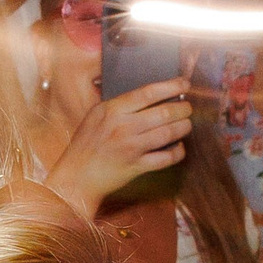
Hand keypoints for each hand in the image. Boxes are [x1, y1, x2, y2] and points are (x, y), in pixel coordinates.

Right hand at [46, 78, 194, 207]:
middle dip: (182, 109)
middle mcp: (122, 127)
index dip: (171, 86)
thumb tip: (151, 95)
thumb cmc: (85, 146)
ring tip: (186, 125)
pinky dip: (177, 152)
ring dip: (184, 127)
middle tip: (187, 108)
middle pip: (164, 112)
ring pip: (169, 133)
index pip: (148, 93)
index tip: (185, 84)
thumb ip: (118, 106)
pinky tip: (178, 147)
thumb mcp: (95, 117)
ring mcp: (130, 148)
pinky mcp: (136, 167)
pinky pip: (166, 158)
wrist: (75, 178)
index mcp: (111, 111)